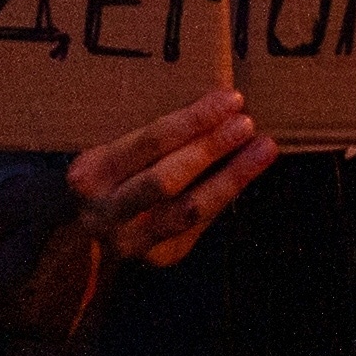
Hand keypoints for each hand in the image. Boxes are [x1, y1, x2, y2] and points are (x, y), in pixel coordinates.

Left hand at [0, 158, 97, 338]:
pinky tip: (28, 262)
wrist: (138, 219)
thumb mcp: (12, 206)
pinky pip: (19, 310)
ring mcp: (43, 327)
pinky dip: (12, 290)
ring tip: (1, 251)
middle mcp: (17, 320)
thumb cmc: (73, 202)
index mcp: (0, 291)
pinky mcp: (62, 325)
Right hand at [68, 85, 276, 272]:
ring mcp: (130, 242)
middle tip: (245, 123)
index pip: (148, 143)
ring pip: (188, 210)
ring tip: (264, 148)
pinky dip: (225, 194)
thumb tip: (219, 103)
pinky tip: (248, 171)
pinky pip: (200, 223)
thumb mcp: (117, 150)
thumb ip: (154, 136)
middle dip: (210, 149)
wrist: (93, 232)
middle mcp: (106, 213)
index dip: (192, 121)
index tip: (228, 99)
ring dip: (230, 176)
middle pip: (166, 179)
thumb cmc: (115, 174)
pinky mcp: (160, 256)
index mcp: (91, 174)